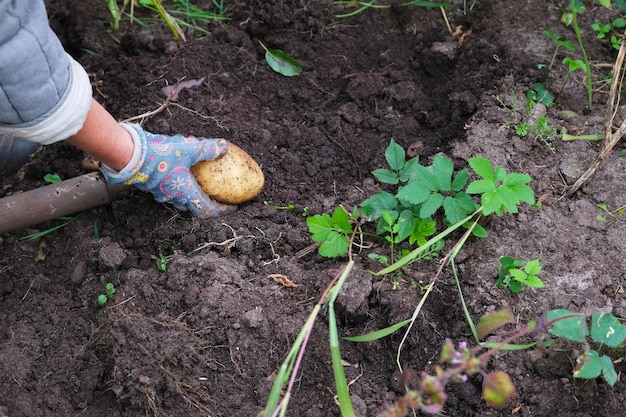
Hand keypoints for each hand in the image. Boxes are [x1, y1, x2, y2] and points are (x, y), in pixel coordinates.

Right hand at [101, 123, 235, 217]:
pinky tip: (180, 168)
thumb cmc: (160, 155)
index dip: (221, 211)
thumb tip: (224, 147)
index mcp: (186, 194)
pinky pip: (170, 188)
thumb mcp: (189, 149)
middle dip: (206, 202)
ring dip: (191, 192)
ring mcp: (161, 193)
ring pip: (180, 198)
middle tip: (217, 194)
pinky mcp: (152, 185)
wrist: (129, 155)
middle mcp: (174, 197)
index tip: (232, 207)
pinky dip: (179, 183)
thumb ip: (207, 149)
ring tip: (200, 181)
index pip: (207, 210)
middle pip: (194, 206)